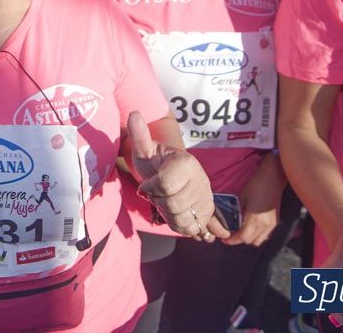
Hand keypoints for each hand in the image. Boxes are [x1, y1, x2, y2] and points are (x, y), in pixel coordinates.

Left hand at [126, 112, 228, 240]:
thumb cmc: (154, 162)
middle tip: (158, 193)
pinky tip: (176, 212)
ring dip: (168, 214)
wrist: (171, 173)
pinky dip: (180, 224)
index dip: (150, 188)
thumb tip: (134, 114)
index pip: (163, 186)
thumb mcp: (144, 150)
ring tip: (166, 201)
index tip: (148, 183)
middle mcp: (201, 180)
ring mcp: (206, 197)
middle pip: (172, 205)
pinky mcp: (208, 212)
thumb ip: (139, 134)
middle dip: (159, 202)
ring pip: (182, 219)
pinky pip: (191, 228)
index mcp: (185, 163)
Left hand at [223, 156, 283, 246]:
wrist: (273, 178)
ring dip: (249, 238)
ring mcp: (271, 224)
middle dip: (239, 239)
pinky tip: (252, 227)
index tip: (225, 239)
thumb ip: (238, 212)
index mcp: (255, 219)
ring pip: (259, 240)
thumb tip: (232, 221)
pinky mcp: (275, 221)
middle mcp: (264, 225)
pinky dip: (258, 235)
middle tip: (231, 234)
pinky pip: (265, 235)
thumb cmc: (256, 185)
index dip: (232, 240)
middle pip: (250, 241)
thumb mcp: (242, 198)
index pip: (242, 237)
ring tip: (241, 231)